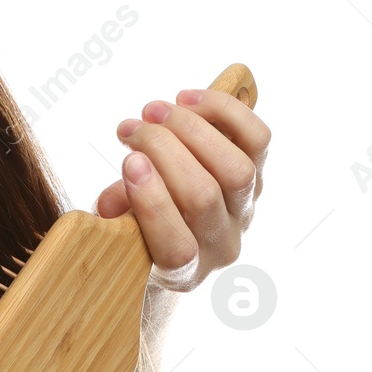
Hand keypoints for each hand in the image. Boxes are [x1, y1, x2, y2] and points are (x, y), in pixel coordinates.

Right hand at [94, 87, 270, 291]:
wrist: (180, 240)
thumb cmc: (139, 237)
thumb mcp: (117, 235)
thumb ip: (115, 218)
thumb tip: (112, 201)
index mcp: (183, 272)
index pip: (176, 246)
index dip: (153, 202)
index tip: (129, 163)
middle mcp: (221, 243)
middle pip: (203, 195)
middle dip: (164, 151)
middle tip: (130, 127)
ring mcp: (245, 210)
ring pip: (235, 167)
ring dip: (192, 129)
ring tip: (155, 110)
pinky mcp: (258, 177)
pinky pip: (257, 140)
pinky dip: (224, 112)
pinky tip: (188, 98)